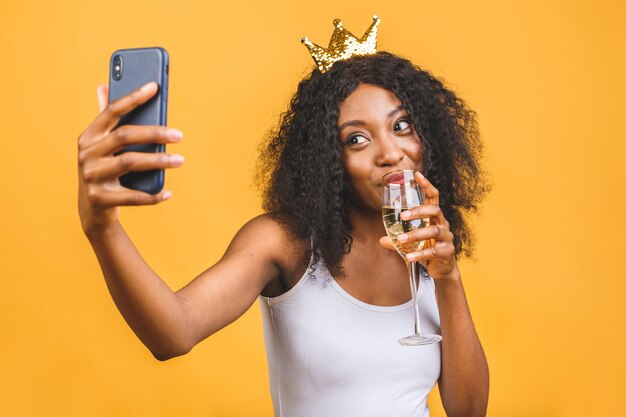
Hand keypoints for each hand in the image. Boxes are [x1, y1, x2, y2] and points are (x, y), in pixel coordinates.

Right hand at [77, 82, 183, 236]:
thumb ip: (106, 119)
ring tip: (180, 160)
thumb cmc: (104, 170)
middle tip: (179, 135)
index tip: (155, 87)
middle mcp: (86, 154)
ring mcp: (92, 176)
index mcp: (89, 136)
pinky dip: (153, 195)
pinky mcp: (100, 198)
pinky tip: (168, 192)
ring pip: (131, 162)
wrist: (92, 210)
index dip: (133, 97)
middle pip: (125, 136)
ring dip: (159, 161)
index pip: (112, 111)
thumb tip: (104, 85)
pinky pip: (133, 196)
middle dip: (155, 133)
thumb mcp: (102, 146)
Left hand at [379, 171, 458, 281]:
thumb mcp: (410, 244)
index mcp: (434, 218)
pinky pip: (434, 251)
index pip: (433, 197)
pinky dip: (419, 254)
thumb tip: (382, 240)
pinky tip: (409, 257)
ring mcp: (447, 238)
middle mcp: (442, 224)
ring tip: (400, 240)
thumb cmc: (426, 250)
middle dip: (419, 211)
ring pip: (433, 231)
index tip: (417, 174)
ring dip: (415, 235)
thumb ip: (397, 240)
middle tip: (403, 216)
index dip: (426, 185)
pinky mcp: (447, 252)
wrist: (442, 269)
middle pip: (435, 211)